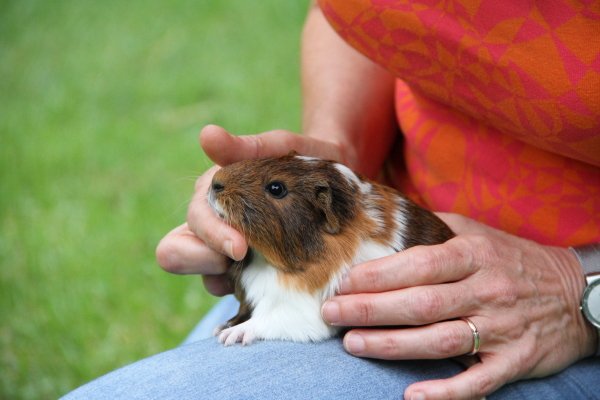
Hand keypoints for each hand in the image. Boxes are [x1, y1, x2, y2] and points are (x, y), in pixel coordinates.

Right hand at [156, 124, 347, 294]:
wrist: (339, 186)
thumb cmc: (306, 161)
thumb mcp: (281, 149)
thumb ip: (244, 146)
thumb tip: (207, 134)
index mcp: (212, 194)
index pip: (191, 222)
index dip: (209, 236)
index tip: (241, 248)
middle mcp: (212, 225)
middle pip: (177, 253)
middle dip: (208, 261)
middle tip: (248, 258)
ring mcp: (228, 253)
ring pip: (207, 278)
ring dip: (232, 279)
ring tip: (270, 270)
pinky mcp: (249, 274)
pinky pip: (237, 292)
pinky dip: (255, 291)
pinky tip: (282, 280)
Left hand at [321, 213, 596, 398]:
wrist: (577, 292)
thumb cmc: (514, 259)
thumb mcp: (478, 231)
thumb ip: (434, 227)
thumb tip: (385, 218)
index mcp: (474, 254)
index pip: (417, 264)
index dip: (376, 275)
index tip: (342, 282)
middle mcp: (486, 289)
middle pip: (420, 303)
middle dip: (369, 309)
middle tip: (331, 313)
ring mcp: (501, 328)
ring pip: (439, 340)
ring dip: (392, 345)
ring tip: (353, 344)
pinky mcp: (515, 360)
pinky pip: (478, 381)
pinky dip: (446, 392)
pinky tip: (412, 395)